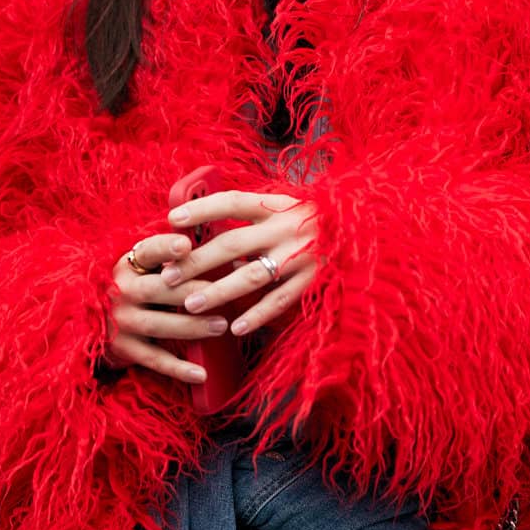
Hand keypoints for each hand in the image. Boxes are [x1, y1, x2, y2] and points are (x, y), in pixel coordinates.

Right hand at [103, 228, 232, 384]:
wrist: (90, 322)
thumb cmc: (134, 289)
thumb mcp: (143, 266)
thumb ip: (173, 257)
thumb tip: (227, 241)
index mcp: (128, 264)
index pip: (147, 251)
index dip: (166, 248)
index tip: (185, 243)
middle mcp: (120, 290)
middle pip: (158, 290)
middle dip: (192, 292)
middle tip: (224, 294)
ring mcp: (120, 320)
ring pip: (158, 325)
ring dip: (191, 327)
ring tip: (222, 326)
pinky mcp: (122, 348)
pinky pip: (154, 359)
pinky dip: (178, 369)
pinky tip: (200, 374)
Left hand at [159, 186, 318, 339]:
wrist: (362, 229)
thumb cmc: (313, 220)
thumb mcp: (286, 208)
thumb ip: (252, 217)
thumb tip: (207, 232)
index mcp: (276, 205)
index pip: (232, 202)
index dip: (201, 209)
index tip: (172, 219)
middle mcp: (285, 228)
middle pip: (232, 243)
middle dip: (196, 261)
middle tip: (167, 276)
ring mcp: (299, 255)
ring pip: (251, 276)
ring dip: (218, 291)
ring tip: (190, 305)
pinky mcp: (313, 279)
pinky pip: (280, 300)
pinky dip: (258, 315)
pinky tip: (235, 327)